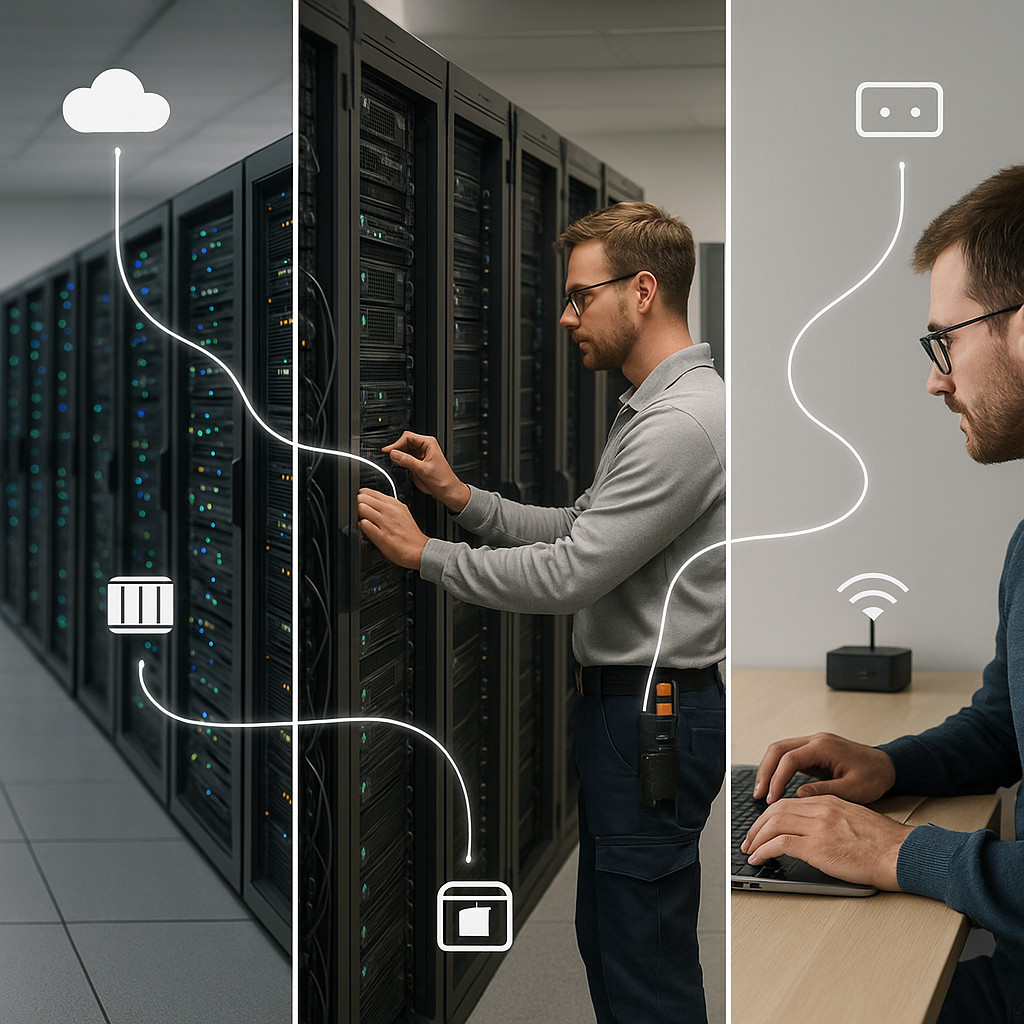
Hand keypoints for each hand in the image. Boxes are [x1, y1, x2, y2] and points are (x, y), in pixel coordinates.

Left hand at [357, 489, 428, 569]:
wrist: (419, 550)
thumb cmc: (410, 535)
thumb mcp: (402, 513)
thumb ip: (388, 507)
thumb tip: (373, 503)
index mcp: (394, 504)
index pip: (370, 492)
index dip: (363, 496)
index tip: (362, 501)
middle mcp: (389, 510)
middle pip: (363, 498)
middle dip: (359, 504)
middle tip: (361, 512)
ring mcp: (385, 522)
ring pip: (361, 508)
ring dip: (359, 514)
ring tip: (364, 520)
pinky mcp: (381, 535)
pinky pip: (363, 524)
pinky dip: (361, 526)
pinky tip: (367, 530)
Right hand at [382, 431, 469, 512]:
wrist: (447, 491)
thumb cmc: (442, 480)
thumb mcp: (422, 469)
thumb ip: (406, 461)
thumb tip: (393, 454)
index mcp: (428, 443)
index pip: (407, 437)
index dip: (396, 443)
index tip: (388, 451)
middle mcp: (425, 447)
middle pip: (405, 442)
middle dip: (396, 448)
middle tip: (389, 456)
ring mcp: (421, 455)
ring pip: (404, 450)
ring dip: (398, 454)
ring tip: (393, 461)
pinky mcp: (418, 463)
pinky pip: (406, 458)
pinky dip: (400, 460)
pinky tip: (398, 464)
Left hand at [740, 794, 911, 890]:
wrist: (903, 853)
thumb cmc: (887, 845)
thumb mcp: (856, 820)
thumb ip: (833, 819)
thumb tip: (815, 833)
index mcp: (830, 802)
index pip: (790, 802)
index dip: (771, 814)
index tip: (762, 825)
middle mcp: (821, 809)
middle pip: (776, 810)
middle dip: (757, 824)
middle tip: (748, 838)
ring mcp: (818, 827)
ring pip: (773, 824)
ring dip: (756, 837)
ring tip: (749, 850)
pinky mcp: (818, 847)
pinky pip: (780, 844)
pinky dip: (764, 850)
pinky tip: (759, 858)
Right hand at [753, 732, 896, 804]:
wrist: (889, 766)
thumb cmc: (875, 776)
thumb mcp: (853, 789)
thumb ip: (824, 791)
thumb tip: (799, 795)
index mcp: (824, 747)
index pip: (789, 759)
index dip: (777, 779)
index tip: (772, 798)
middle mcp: (816, 741)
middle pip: (778, 749)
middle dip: (765, 771)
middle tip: (759, 793)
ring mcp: (814, 744)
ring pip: (780, 750)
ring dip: (768, 769)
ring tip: (763, 790)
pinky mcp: (814, 751)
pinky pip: (789, 755)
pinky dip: (778, 768)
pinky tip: (775, 783)